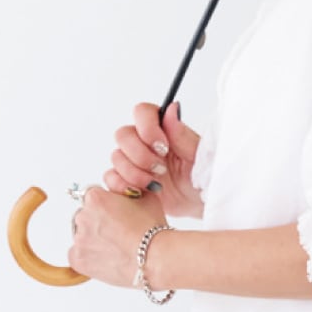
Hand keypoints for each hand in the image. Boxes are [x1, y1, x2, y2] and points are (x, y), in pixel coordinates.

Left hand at [67, 184, 167, 287]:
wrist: (153, 258)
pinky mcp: (78, 260)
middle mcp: (83, 217)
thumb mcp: (145, 196)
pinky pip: (77, 254)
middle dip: (98, 219)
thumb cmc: (150, 228)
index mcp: (96, 198)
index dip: (105, 202)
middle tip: (116, 229)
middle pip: (86, 214)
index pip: (92, 195)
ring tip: (114, 245)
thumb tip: (125, 191)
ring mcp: (79, 240)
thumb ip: (129, 190)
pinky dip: (88, 255)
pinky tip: (105, 255)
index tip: (113, 210)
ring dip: (93, 237)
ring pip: (82, 234)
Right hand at [105, 101, 203, 218]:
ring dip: (134, 172)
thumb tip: (171, 107)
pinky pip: (110, 177)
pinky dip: (123, 185)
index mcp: (162, 127)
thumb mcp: (197, 154)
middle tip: (160, 168)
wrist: (196, 203)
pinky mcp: (126, 180)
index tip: (163, 147)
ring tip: (155, 184)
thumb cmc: (201, 175)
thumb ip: (182, 133)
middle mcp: (143, 140)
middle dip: (140, 155)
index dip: (147, 128)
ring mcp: (133, 160)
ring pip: (116, 156)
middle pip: (123, 134)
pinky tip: (141, 192)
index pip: (141, 111)